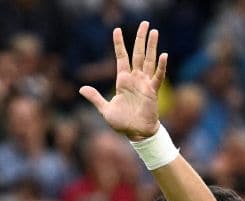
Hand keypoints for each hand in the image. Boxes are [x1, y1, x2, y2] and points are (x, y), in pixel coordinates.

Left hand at [79, 22, 168, 141]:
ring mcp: (145, 83)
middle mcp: (135, 79)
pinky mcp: (153, 91)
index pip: (121, 57)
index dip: (119, 44)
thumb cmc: (122, 122)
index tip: (117, 29)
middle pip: (138, 54)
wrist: (136, 133)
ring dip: (151, 46)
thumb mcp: (105, 109)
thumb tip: (81, 89)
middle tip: (145, 23)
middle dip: (140, 38)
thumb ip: (95, 98)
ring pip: (149, 60)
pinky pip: (158, 76)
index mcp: (123, 80)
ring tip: (154, 32)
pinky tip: (164, 55)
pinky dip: (161, 66)